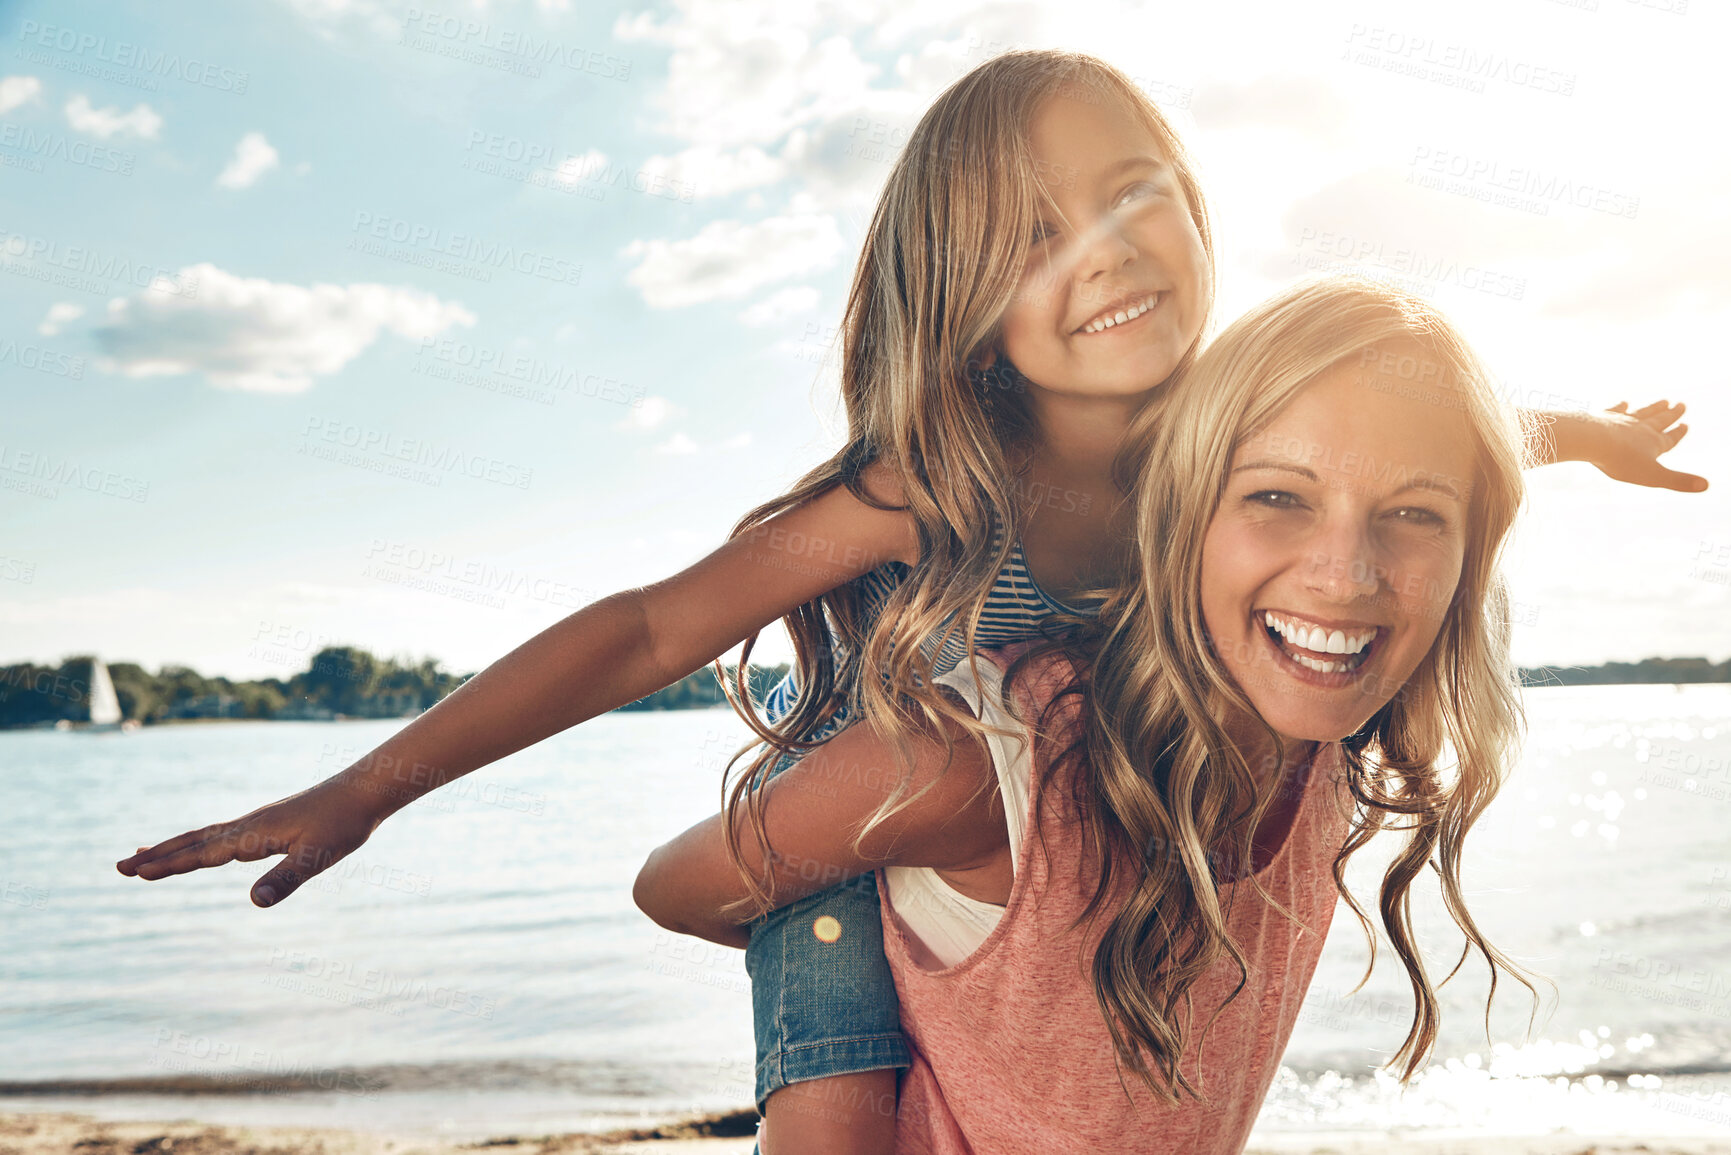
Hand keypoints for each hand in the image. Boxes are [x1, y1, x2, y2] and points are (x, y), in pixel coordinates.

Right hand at [116, 776, 384, 907]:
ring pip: (205, 836)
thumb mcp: (318, 857)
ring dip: (173, 847)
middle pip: (193, 842)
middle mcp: (248, 826)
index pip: (202, 854)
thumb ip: (286, 879)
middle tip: (119, 867)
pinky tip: (204, 846)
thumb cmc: (344, 823)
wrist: (366, 790)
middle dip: (157, 856)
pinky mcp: (269, 822)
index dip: (170, 865)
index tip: (135, 873)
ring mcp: (257, 822)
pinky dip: (201, 841)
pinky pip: (224, 833)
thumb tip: (253, 903)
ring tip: (144, 854)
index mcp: (253, 835)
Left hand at [1591, 400, 1707, 491]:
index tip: (1685, 425)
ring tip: (1663, 401)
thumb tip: (1706, 486)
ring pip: (1642, 413)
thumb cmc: (1622, 460)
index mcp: (1653, 442)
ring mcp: (1622, 421)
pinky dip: (1621, 406)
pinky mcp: (1603, 417)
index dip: (1678, 433)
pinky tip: (1624, 403)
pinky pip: (1615, 410)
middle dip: (1671, 414)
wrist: (1592, 440)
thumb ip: (1678, 481)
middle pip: (1659, 420)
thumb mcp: (1653, 476)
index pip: (1670, 438)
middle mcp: (1641, 428)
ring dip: (1654, 408)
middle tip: (1680, 404)